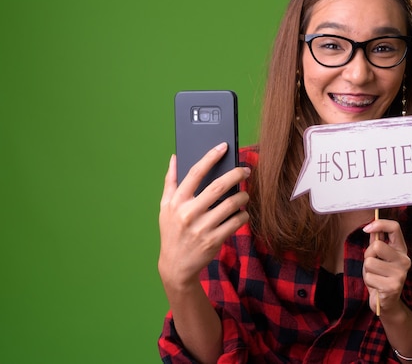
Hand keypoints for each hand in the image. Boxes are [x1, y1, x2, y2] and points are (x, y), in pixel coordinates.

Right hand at [158, 142, 249, 291]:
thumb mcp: (165, 208)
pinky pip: (236, 222)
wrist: (175, 266)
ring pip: (231, 205)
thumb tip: (174, 157)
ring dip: (242, 197)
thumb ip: (170, 182)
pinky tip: (242, 213)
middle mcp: (188, 213)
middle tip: (246, 170)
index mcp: (176, 202)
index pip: (194, 173)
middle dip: (236, 175)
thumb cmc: (171, 232)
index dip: (210, 157)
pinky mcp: (214, 241)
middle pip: (218, 187)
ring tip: (244, 195)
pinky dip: (243, 215)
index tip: (222, 147)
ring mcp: (202, 228)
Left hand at [362, 219, 410, 314]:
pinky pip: (369, 277)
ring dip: (367, 270)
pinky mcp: (393, 287)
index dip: (379, 224)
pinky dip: (368, 281)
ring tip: (375, 276)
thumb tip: (370, 226)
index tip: (366, 228)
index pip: (395, 228)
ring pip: (369, 262)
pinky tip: (376, 286)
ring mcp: (400, 274)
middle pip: (376, 245)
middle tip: (372, 264)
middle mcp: (404, 260)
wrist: (386, 302)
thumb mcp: (378, 256)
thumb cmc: (380, 276)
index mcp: (401, 250)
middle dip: (368, 254)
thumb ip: (376, 241)